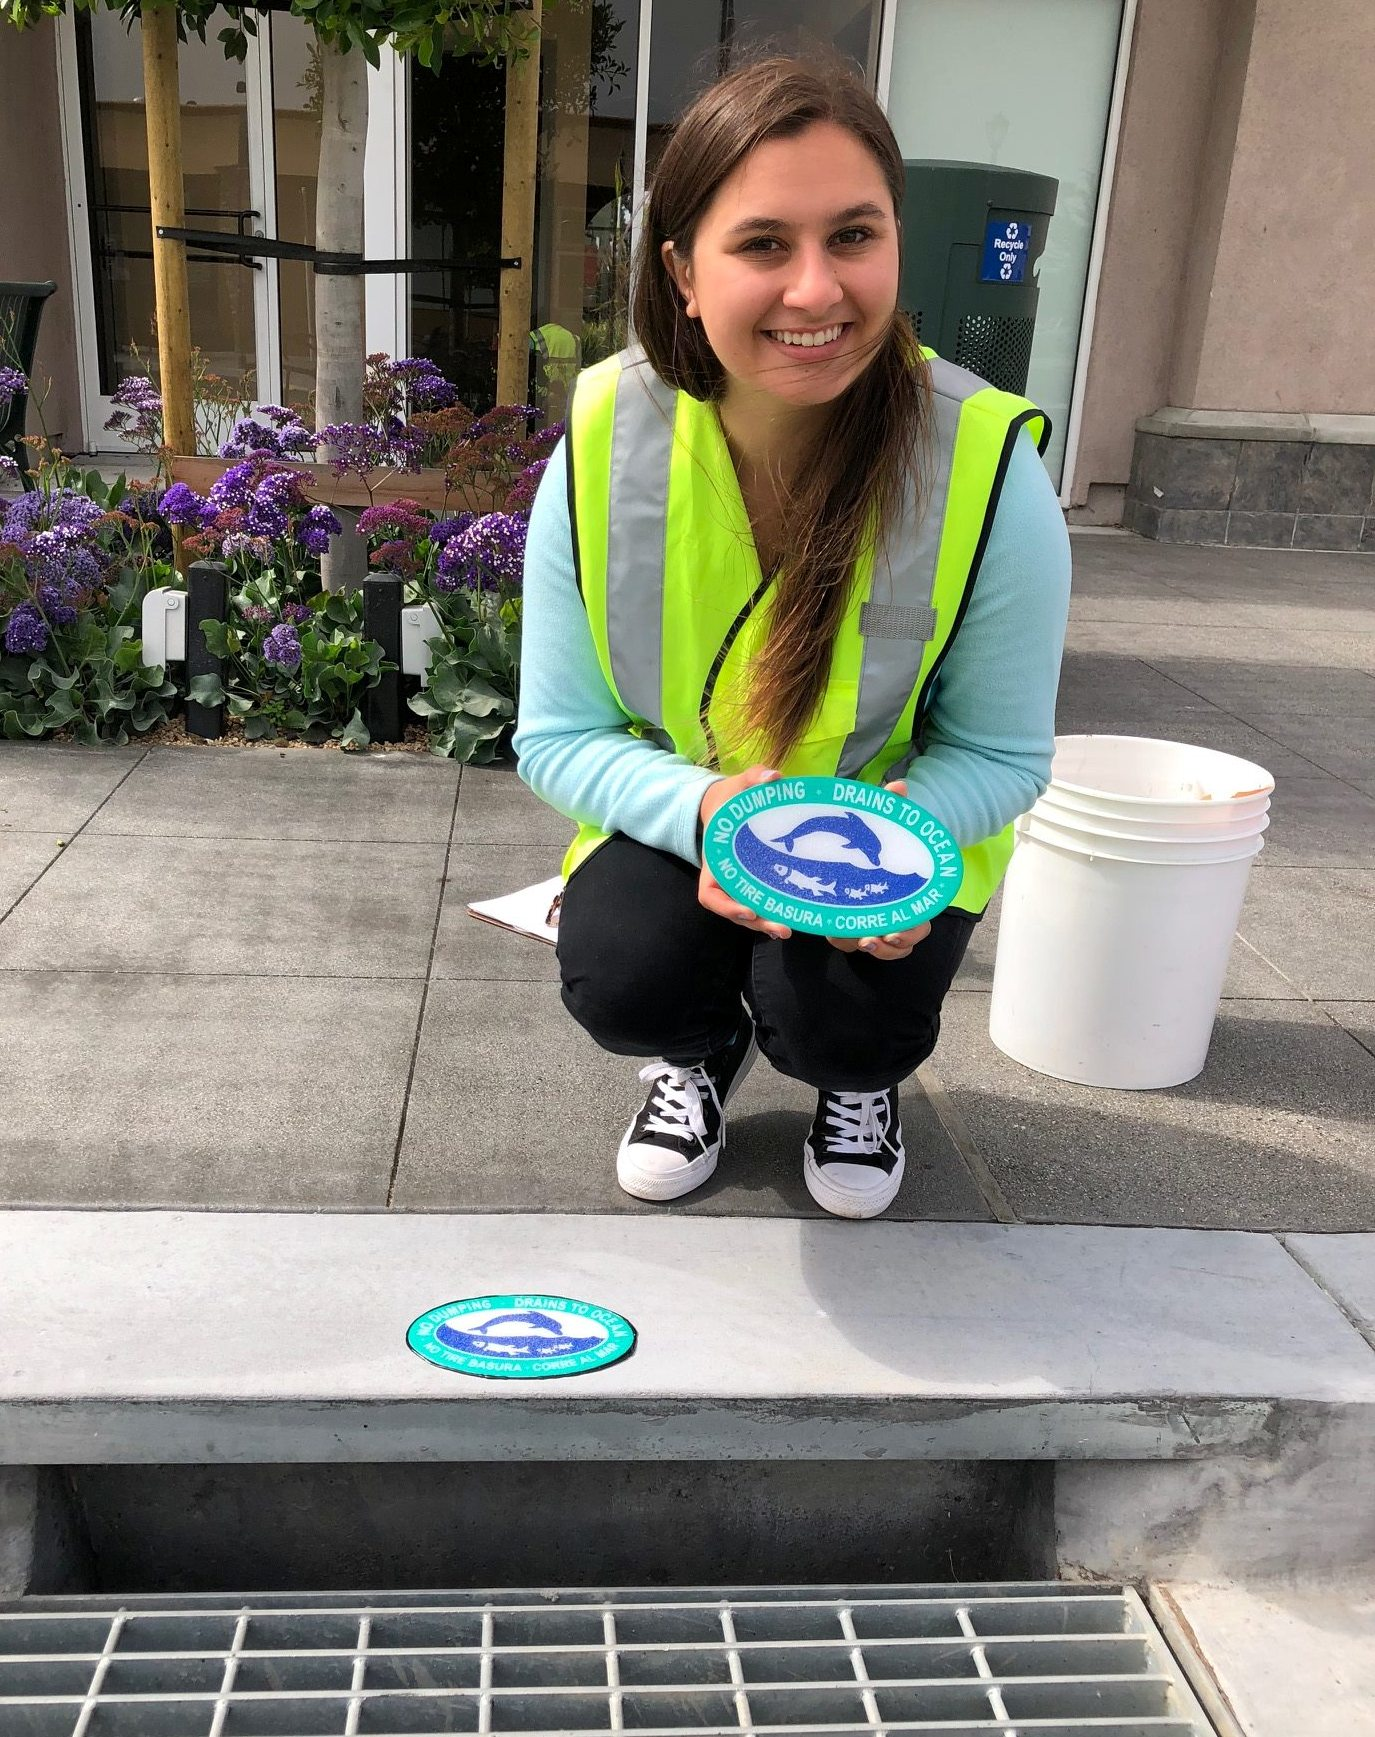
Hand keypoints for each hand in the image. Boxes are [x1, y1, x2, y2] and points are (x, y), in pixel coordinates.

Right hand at [698, 764, 791, 939]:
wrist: (726, 804)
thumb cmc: (730, 797)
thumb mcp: (739, 783)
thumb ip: (754, 776)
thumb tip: (774, 777)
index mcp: (715, 860)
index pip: (709, 894)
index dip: (725, 906)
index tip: (747, 909)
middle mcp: (724, 877)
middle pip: (733, 910)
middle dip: (755, 922)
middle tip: (781, 928)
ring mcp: (738, 881)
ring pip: (747, 912)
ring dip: (765, 923)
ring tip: (787, 929)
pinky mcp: (753, 881)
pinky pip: (758, 901)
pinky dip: (771, 912)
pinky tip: (792, 918)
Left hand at [827, 778, 931, 958]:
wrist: (842, 846)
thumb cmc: (869, 837)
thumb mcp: (878, 822)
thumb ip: (890, 806)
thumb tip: (900, 785)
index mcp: (906, 890)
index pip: (920, 919)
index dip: (909, 930)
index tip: (891, 932)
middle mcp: (897, 910)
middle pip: (906, 942)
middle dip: (891, 946)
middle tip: (871, 939)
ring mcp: (876, 921)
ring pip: (884, 949)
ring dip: (873, 949)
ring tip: (856, 938)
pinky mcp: (853, 926)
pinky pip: (855, 945)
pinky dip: (848, 941)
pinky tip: (838, 932)